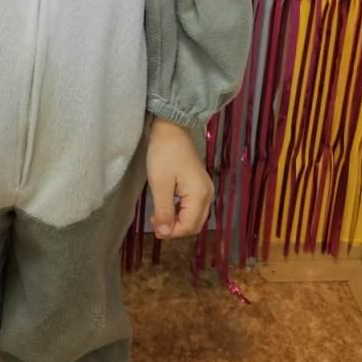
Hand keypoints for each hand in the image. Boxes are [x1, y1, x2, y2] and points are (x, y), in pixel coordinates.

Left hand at [146, 117, 213, 238]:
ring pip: (194, 216)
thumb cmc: (164, 154)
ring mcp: (205, 189)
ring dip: (177, 220)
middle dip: (175, 228)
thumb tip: (164, 234)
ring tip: (158, 214)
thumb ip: (164, 211)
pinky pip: (193, 206)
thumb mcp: (160, 184)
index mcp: (200, 195)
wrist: (171, 128)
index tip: (154, 227)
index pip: (188, 226)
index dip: (171, 232)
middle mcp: (208, 195)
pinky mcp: (200, 184)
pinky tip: (167, 205)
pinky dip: (181, 211)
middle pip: (194, 224)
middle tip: (155, 222)